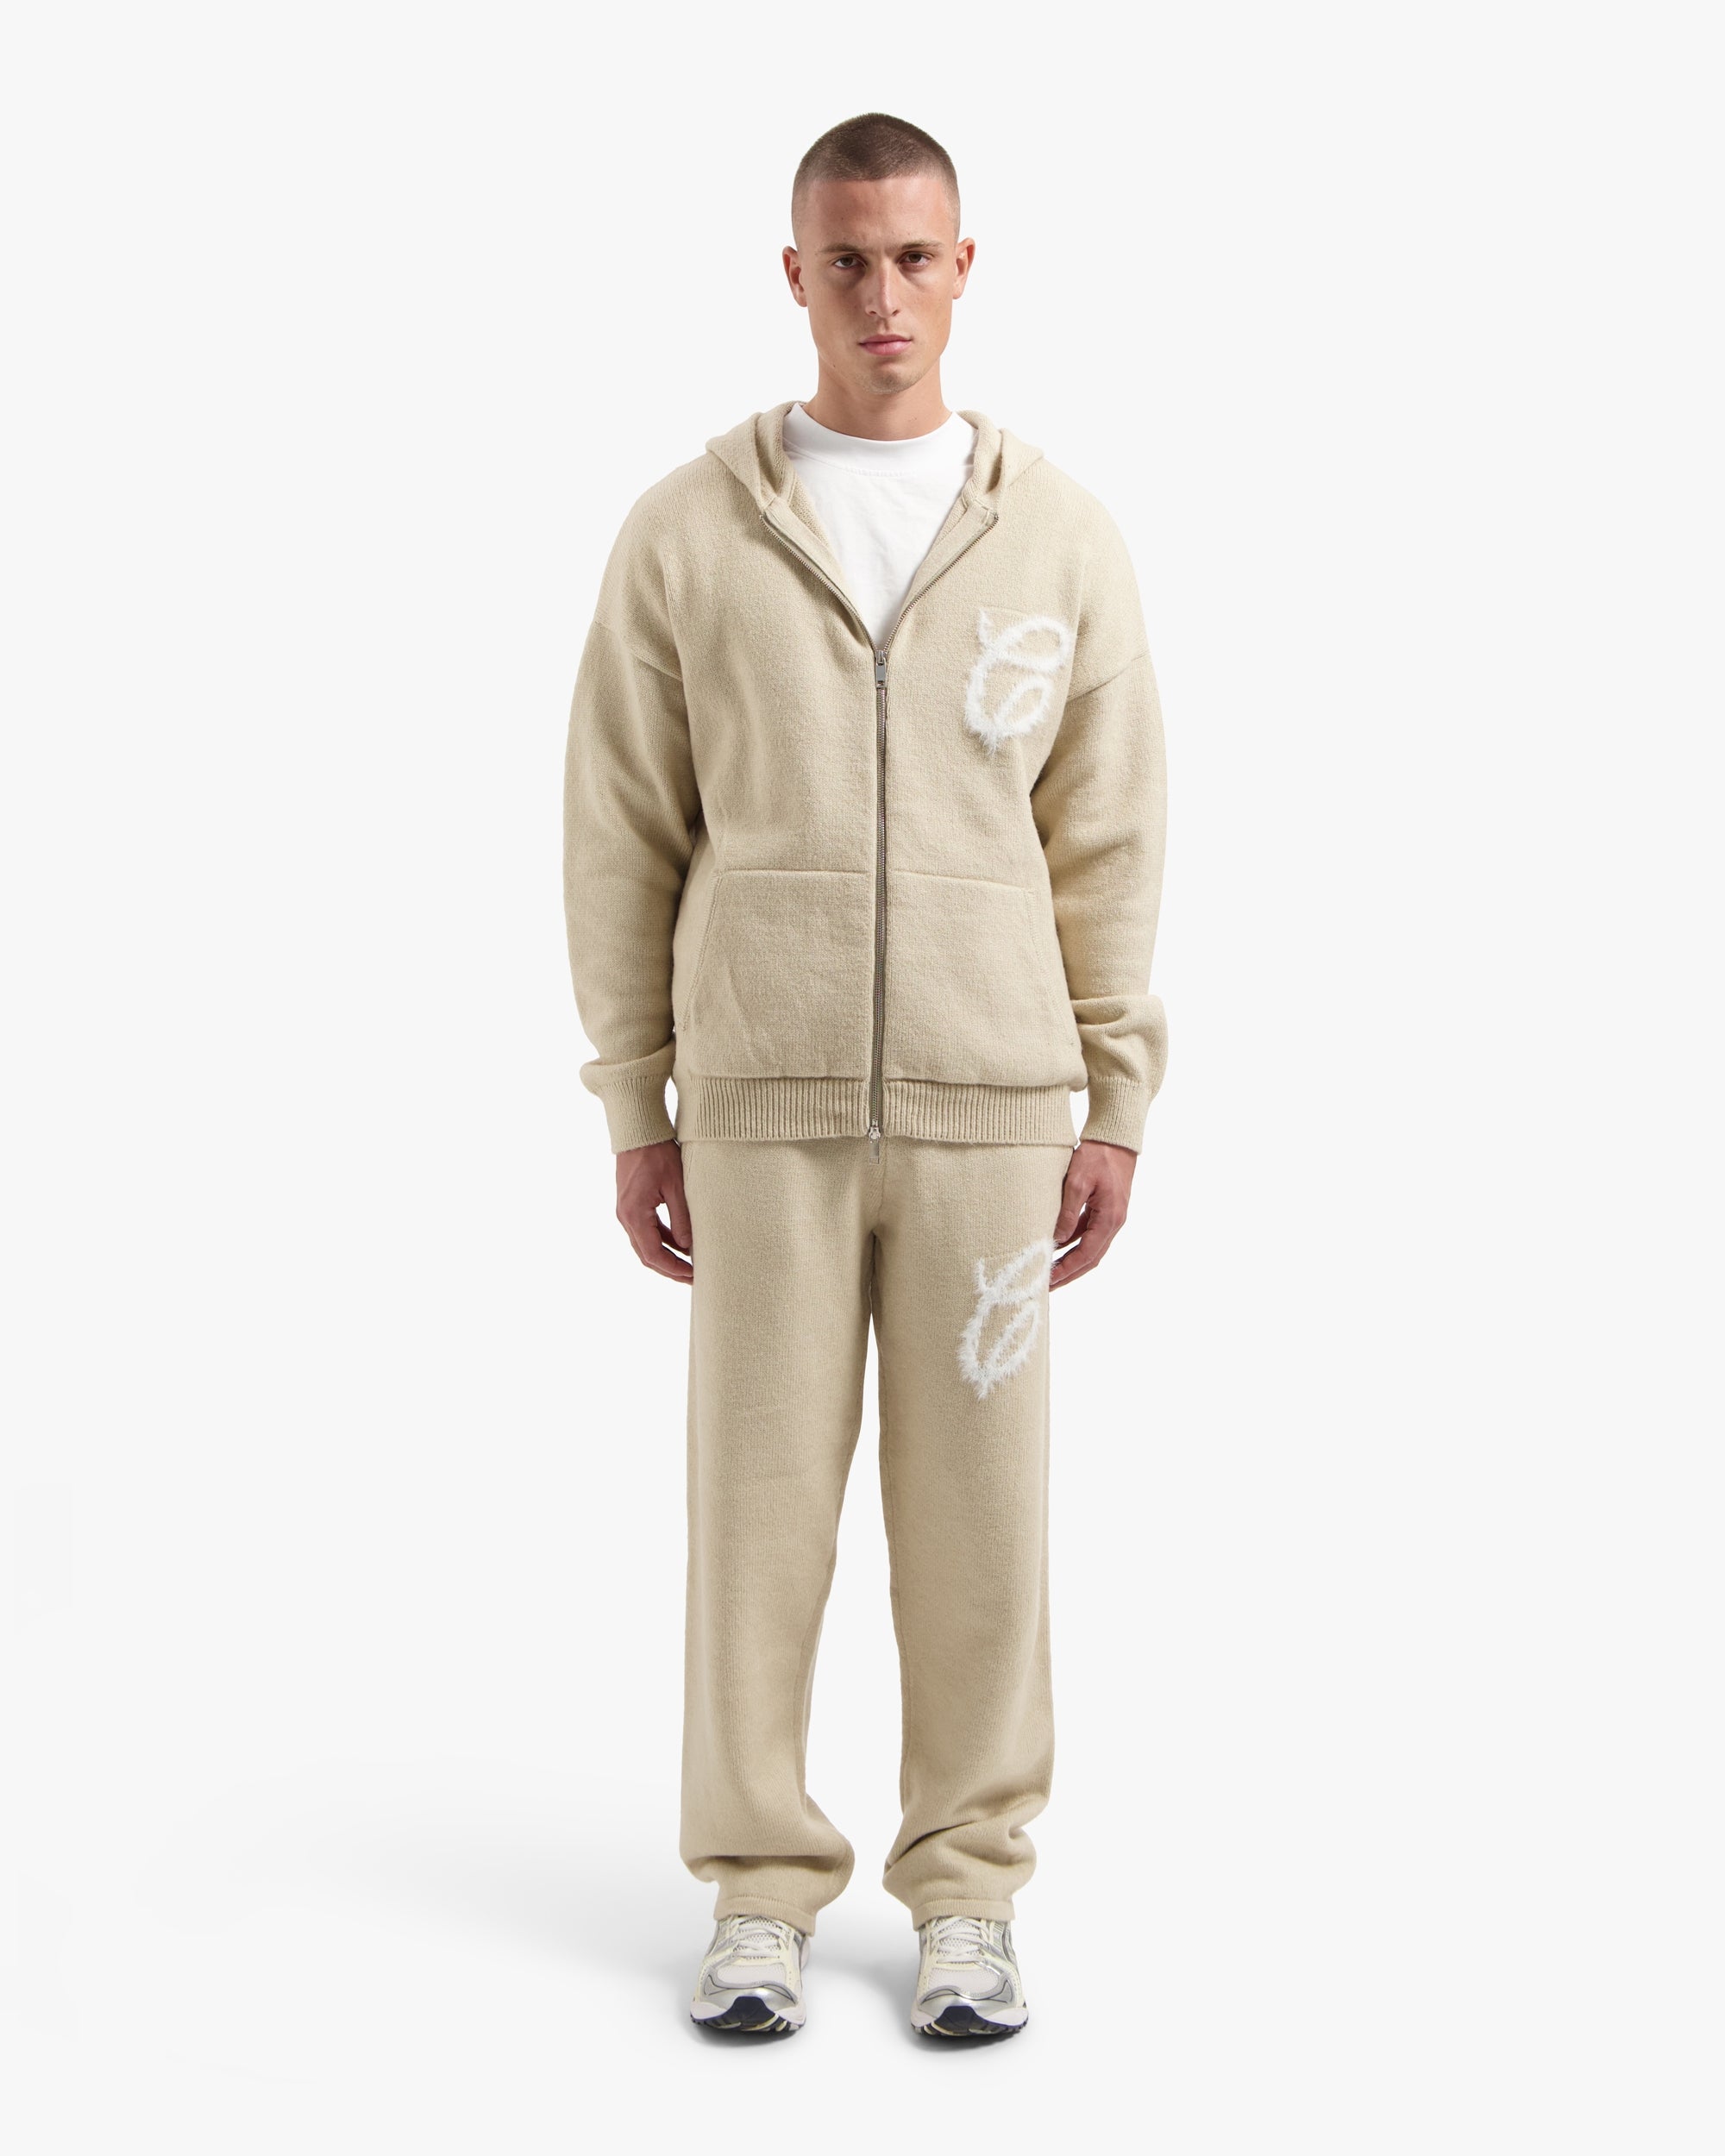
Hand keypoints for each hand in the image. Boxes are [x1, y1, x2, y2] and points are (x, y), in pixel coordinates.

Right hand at [615, 1139, 693, 1282]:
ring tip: (689, 1266)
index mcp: (634, 1215)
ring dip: (666, 1257)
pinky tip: (680, 1245)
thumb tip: (688, 1248)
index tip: (693, 1275)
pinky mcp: (631, 1206)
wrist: (638, 1132)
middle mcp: (625, 1217)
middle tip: (693, 1279)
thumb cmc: (657, 1154)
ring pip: (645, 1245)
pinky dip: (662, 1241)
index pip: (653, 1254)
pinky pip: (646, 1231)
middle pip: (646, 1255)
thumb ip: (682, 1219)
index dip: (673, 1269)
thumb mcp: (676, 1186)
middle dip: (670, 1269)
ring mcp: (626, 1212)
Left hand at [1049, 1139, 1135, 1289]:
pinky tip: (1057, 1247)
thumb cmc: (1098, 1155)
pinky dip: (1074, 1245)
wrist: (1116, 1138)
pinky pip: (1089, 1234)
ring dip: (1071, 1261)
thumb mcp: (1077, 1181)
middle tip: (1047, 1285)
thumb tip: (1058, 1240)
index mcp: (1110, 1218)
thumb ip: (1068, 1212)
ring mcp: (1111, 1217)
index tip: (1049, 1281)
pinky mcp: (1105, 1210)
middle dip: (1069, 1273)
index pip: (1087, 1254)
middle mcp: (1114, 1222)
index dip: (1068, 1270)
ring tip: (1049, 1271)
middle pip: (1091, 1258)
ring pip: (1091, 1248)